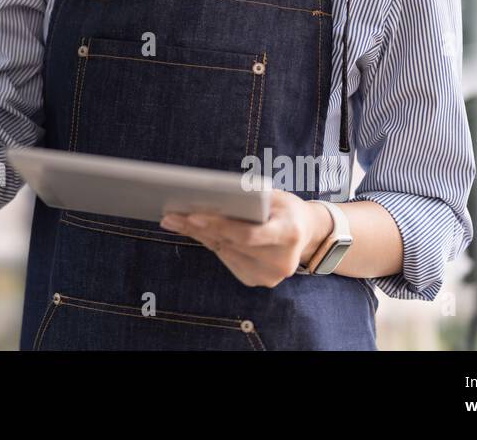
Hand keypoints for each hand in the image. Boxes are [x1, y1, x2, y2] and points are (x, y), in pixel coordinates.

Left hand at [159, 190, 329, 287]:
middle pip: (230, 243)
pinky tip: (191, 229)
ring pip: (223, 251)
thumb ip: (247, 199)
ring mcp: (269, 276)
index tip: (191, 215)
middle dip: (198, 227)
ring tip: (173, 219)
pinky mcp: (256, 280)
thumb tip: (206, 196)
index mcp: (289, 234)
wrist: (306, 233)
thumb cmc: (285, 208)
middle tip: (170, 214)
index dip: (219, 226)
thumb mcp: (273, 196)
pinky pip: (226, 258)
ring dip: (197, 234)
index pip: (248, 234)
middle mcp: (281, 261)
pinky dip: (210, 243)